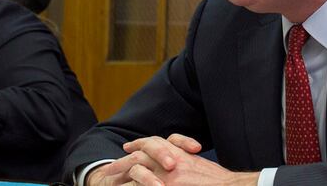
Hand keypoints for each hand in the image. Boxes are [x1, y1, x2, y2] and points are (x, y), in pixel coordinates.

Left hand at [94, 134, 255, 185]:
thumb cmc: (218, 181)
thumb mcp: (198, 166)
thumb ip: (183, 161)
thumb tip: (173, 163)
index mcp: (177, 156)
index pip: (152, 145)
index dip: (138, 146)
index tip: (128, 148)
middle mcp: (168, 165)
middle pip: (138, 157)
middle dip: (122, 163)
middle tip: (108, 169)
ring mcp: (164, 179)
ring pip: (136, 172)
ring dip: (121, 175)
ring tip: (108, 179)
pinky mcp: (163, 185)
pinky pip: (141, 184)